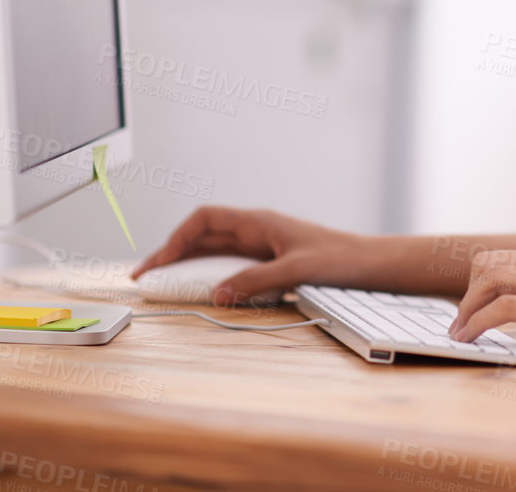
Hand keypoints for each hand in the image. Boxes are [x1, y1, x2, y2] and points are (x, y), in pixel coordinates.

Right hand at [130, 205, 364, 305]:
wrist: (370, 263)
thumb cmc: (340, 259)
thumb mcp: (296, 270)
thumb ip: (257, 282)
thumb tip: (219, 295)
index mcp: (259, 221)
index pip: (206, 219)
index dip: (177, 237)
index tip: (159, 260)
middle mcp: (257, 230)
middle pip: (204, 236)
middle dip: (172, 253)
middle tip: (146, 276)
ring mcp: (262, 246)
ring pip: (215, 251)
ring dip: (189, 265)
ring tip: (164, 284)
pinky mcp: (270, 262)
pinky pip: (232, 265)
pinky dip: (212, 275)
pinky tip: (203, 291)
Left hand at [447, 244, 515, 367]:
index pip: (508, 258)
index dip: (482, 283)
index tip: (473, 308)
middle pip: (491, 263)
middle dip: (468, 294)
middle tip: (461, 323)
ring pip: (490, 279)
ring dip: (466, 308)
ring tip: (459, 333)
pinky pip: (504, 309)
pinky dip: (477, 323)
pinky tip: (470, 339)